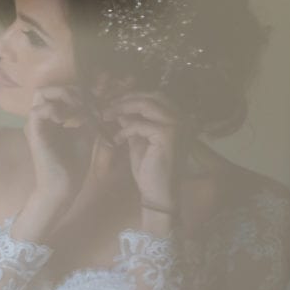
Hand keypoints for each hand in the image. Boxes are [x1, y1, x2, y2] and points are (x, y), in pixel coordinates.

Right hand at [22, 84, 100, 210]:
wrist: (65, 186)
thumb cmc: (74, 164)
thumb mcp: (86, 133)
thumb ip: (88, 115)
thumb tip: (96, 100)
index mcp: (52, 118)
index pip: (60, 92)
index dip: (79, 93)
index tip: (95, 106)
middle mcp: (42, 118)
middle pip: (49, 88)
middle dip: (70, 91)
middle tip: (86, 105)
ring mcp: (36, 124)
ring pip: (41, 93)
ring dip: (63, 96)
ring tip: (79, 110)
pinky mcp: (33, 133)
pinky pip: (38, 110)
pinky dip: (55, 110)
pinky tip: (67, 120)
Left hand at [104, 90, 189, 212]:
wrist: (159, 193)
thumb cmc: (150, 170)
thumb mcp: (138, 141)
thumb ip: (132, 123)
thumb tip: (120, 109)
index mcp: (179, 119)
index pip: (155, 97)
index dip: (132, 97)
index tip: (112, 103)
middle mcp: (183, 118)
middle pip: (152, 96)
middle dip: (126, 100)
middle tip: (107, 108)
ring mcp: (178, 125)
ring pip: (146, 105)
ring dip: (122, 109)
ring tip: (106, 117)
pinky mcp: (168, 134)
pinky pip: (140, 124)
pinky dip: (124, 130)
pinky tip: (116, 140)